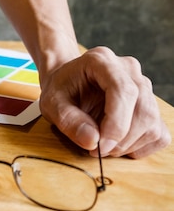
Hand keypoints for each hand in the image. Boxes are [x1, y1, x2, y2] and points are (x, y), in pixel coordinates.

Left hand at [39, 46, 170, 158]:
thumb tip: (93, 141)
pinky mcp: (151, 104)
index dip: (117, 123)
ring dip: (128, 144)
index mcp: (101, 61)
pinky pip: (159, 133)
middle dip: (121, 139)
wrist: (68, 82)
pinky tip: (117, 142)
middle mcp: (128, 69)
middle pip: (143, 110)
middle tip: (96, 149)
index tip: (101, 146)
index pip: (123, 90)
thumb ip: (68, 120)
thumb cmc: (61, 90)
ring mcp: (144, 85)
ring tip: (103, 144)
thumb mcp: (52, 103)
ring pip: (152, 123)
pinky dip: (140, 146)